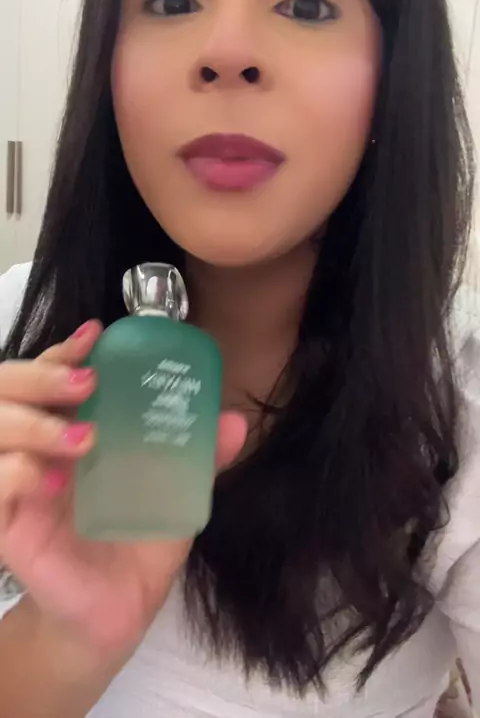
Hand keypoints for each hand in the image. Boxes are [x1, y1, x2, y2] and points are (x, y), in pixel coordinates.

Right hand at [0, 322, 245, 662]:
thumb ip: (198, 457)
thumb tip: (235, 420)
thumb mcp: (173, 495)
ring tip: (85, 437)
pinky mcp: (7, 524)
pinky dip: (21, 472)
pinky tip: (57, 483)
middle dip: (44, 373)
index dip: (66, 350)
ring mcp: (19, 484)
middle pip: (10, 386)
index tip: (97, 336)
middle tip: (88, 382)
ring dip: (36, 421)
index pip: (52, 374)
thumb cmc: (138, 544)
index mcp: (71, 429)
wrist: (117, 612)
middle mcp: (38, 447)